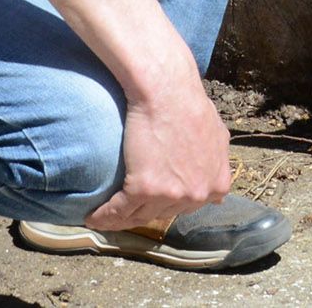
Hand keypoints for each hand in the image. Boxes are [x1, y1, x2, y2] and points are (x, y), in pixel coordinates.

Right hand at [85, 56, 231, 231]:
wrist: (167, 91)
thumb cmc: (189, 105)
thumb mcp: (217, 135)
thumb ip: (218, 161)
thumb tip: (219, 189)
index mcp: (216, 185)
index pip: (186, 207)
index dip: (165, 205)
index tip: (149, 204)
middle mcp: (197, 195)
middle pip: (163, 213)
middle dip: (143, 212)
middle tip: (124, 210)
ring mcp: (172, 194)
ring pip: (139, 215)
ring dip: (120, 219)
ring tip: (104, 217)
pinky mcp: (145, 189)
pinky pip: (118, 211)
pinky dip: (102, 216)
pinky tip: (92, 217)